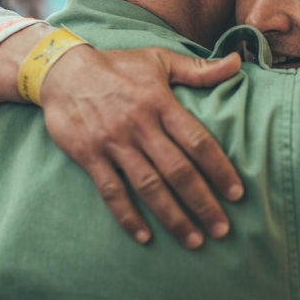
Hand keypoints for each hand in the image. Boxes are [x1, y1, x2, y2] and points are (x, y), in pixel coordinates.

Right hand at [41, 46, 243, 248]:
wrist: (62, 71)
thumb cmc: (118, 66)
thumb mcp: (159, 60)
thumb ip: (199, 70)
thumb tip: (238, 63)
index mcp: (161, 103)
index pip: (197, 141)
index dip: (219, 169)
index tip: (237, 194)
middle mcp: (140, 125)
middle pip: (177, 170)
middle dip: (202, 202)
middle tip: (222, 229)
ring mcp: (114, 142)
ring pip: (149, 186)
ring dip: (172, 216)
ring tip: (193, 240)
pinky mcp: (90, 156)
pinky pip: (112, 191)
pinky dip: (127, 215)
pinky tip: (144, 236)